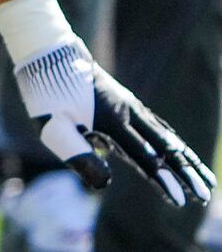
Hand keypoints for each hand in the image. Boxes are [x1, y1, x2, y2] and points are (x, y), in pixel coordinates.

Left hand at [12, 36, 214, 206]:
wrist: (46, 50)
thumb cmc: (46, 92)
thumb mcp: (53, 127)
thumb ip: (79, 156)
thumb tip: (105, 185)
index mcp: (113, 122)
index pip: (145, 158)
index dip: (163, 180)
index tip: (183, 201)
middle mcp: (128, 113)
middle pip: (165, 148)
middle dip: (187, 173)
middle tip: (206, 195)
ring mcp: (128, 105)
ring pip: (165, 136)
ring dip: (186, 158)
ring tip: (205, 177)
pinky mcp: (124, 101)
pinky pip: (155, 125)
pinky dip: (172, 142)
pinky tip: (179, 151)